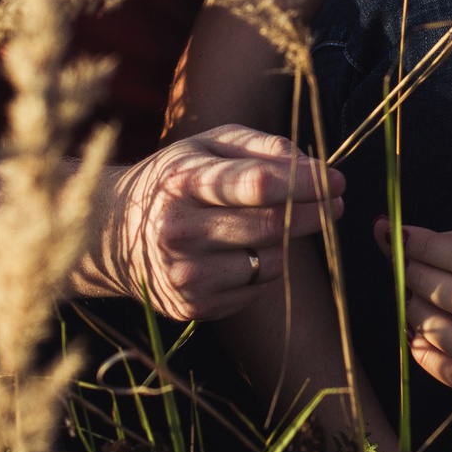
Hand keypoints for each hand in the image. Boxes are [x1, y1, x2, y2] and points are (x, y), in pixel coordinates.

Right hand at [78, 126, 342, 319]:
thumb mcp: (207, 146)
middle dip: (312, 213)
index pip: (257, 183)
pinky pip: (257, 287)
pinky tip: (247, 251)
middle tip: (335, 203)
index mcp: (183, 181)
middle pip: (269, 225)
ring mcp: (184, 272)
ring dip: (287, 242)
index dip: (305, 182)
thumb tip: (311, 164)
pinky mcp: (192, 305)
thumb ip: (259, 146)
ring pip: (270, 260)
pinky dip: (266, 268)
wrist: (114, 232)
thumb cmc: (176, 179)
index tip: (337, 180)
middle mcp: (179, 230)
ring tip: (276, 225)